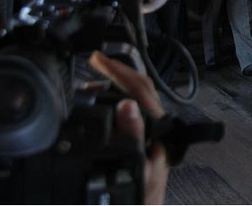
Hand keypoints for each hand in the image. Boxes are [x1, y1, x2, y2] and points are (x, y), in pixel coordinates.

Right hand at [89, 51, 167, 205]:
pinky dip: (113, 99)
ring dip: (116, 82)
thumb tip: (127, 106)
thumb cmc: (141, 199)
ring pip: (136, 97)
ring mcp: (149, 132)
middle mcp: (155, 126)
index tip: (99, 61)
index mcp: (157, 128)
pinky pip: (130, 111)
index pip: (141, 89)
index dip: (120, 72)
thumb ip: (134, 139)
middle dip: (118, 70)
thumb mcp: (138, 172)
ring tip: (94, 75)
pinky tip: (99, 100)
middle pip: (140, 87)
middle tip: (96, 60)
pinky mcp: (141, 140)